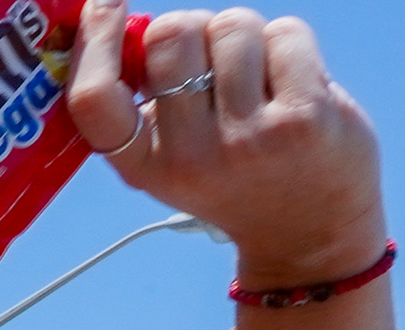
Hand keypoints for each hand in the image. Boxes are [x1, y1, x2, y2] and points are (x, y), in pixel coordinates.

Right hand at [66, 6, 386, 280]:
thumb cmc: (236, 177)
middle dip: (193, 27)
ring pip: (232, 25)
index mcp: (144, 167)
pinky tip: (293, 82)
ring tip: (256, 77)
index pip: (95, 99)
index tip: (105, 5)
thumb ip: (151, 103)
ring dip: (247, 35)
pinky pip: (285, 33)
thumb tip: (136, 24)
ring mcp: (248, 139)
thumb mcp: (174, 158)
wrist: (310, 232)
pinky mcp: (303, 118)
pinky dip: (289, 45)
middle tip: (210, 57)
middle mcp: (190, 157)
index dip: (95, 42)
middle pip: (173, 34)